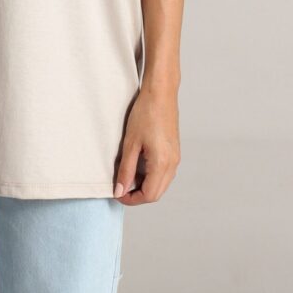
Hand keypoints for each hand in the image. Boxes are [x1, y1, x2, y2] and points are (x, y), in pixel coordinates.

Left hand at [113, 85, 180, 205]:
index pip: (148, 195)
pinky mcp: (174, 152)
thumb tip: (120, 190)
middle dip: (138, 195)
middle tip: (120, 186)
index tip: (117, 193)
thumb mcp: (131, 143)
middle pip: (156, 193)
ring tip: (127, 174)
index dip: (131, 199)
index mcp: (162, 163)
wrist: (161, 93)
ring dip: (145, 185)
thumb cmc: (145, 113)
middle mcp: (173, 164)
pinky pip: (164, 173)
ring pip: (161, 184)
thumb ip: (126, 170)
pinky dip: (151, 176)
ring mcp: (176, 158)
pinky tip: (138, 165)